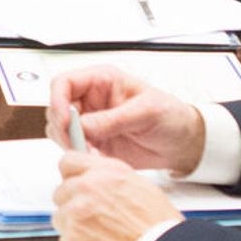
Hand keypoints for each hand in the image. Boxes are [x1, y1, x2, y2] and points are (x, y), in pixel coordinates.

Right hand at [48, 68, 205, 172]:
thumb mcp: (146, 112)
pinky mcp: (93, 142)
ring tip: (92, 153)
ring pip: (60, 130)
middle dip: (63, 127)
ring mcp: (91, 122)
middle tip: (80, 143)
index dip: (58, 99)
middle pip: (57, 108)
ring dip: (70, 143)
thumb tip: (84, 126)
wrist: (183, 144)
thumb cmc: (171, 117)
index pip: (64, 82)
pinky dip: (79, 156)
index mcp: (102, 81)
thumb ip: (113, 119)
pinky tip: (97, 160)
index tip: (66, 120)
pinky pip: (73, 148)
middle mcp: (91, 99)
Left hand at [52, 152, 181, 240]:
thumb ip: (110, 178)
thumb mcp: (140, 187)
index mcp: (105, 172)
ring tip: (100, 235)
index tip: (72, 182)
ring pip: (60, 216)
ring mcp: (76, 213)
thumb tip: (94, 177)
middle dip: (72, 203)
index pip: (69, 161)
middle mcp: (87, 188)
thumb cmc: (158, 227)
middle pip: (61, 191)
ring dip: (74, 225)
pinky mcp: (72, 238)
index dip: (71, 174)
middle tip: (93, 217)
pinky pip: (64, 239)